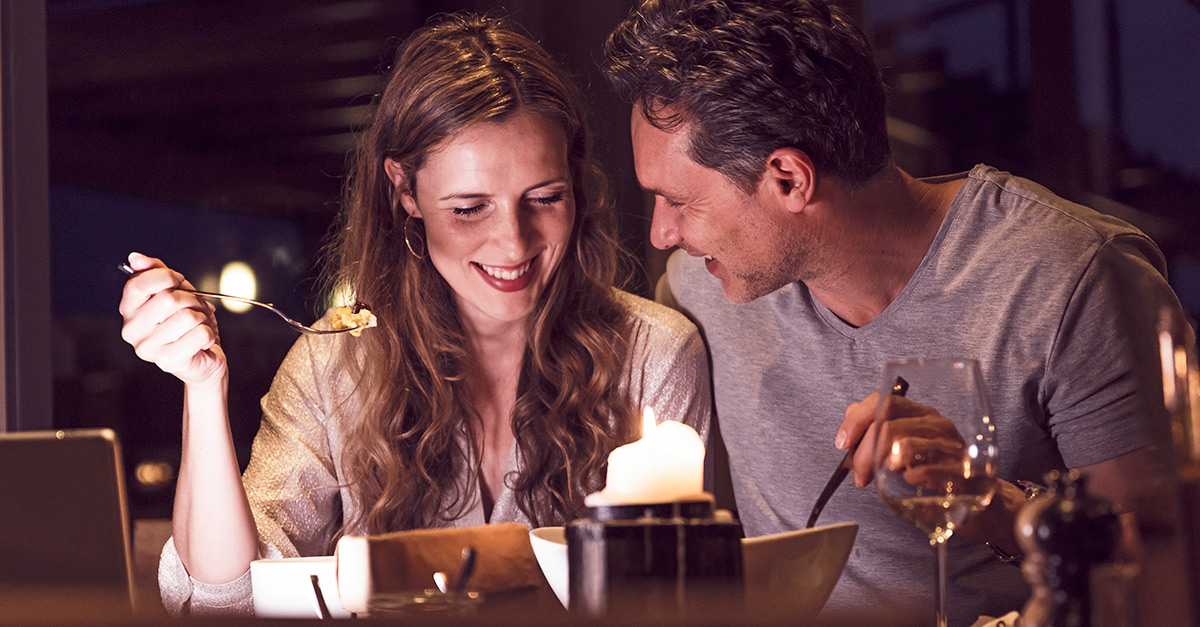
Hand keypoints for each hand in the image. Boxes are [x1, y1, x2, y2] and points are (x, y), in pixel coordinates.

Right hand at [119, 252, 225, 385]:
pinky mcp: (168, 361)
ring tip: (198, 325)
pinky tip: (202, 341)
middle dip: (192, 299)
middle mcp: (131, 330)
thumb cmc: (188, 323)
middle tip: (197, 308)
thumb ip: (157, 272)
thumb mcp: (175, 291)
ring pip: (188, 317)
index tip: (179, 281)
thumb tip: (136, 258)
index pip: (138, 285)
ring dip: (202, 318)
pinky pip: (200, 334)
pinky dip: (209, 334)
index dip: (166, 277)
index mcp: (128, 311)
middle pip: (168, 299)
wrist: (204, 358)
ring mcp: (148, 349)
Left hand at [838, 392, 964, 487]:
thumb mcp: (902, 443)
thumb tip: (849, 420)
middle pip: (886, 426)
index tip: (842, 442)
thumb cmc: (933, 465)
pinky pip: (921, 471)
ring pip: (903, 445)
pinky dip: (908, 478)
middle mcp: (935, 422)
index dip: (857, 420)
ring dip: (885, 463)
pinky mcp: (958, 470)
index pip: (882, 401)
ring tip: (887, 472)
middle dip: (864, 454)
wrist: (973, 491)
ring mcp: (949, 444)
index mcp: (919, 412)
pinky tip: (910, 480)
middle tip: (859, 475)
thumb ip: (874, 428)